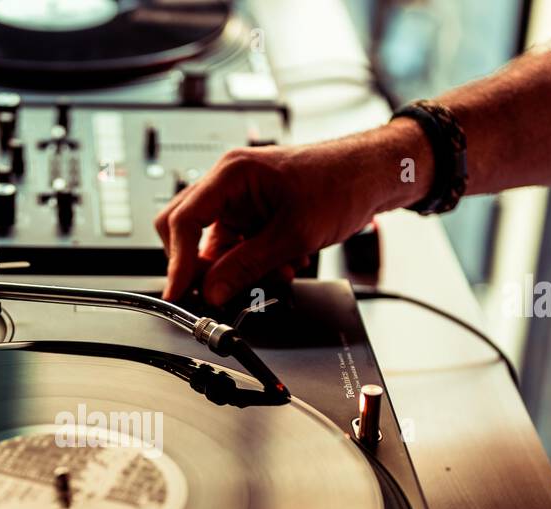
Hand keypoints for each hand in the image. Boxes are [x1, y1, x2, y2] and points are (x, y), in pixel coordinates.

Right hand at [153, 123, 429, 304]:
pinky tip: (284, 264)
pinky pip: (237, 247)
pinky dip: (254, 264)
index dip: (178, 262)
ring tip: (275, 274)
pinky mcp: (253, 215)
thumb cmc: (341, 183)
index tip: (180, 293)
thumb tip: (212, 292)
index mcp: (231, 174)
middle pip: (187, 231)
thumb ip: (246, 266)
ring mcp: (240, 200)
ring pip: (215, 246)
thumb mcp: (293, 235)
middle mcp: (229, 184)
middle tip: (216, 292)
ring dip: (238, 269)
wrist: (372, 176)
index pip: (182, 220)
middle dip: (204, 267)